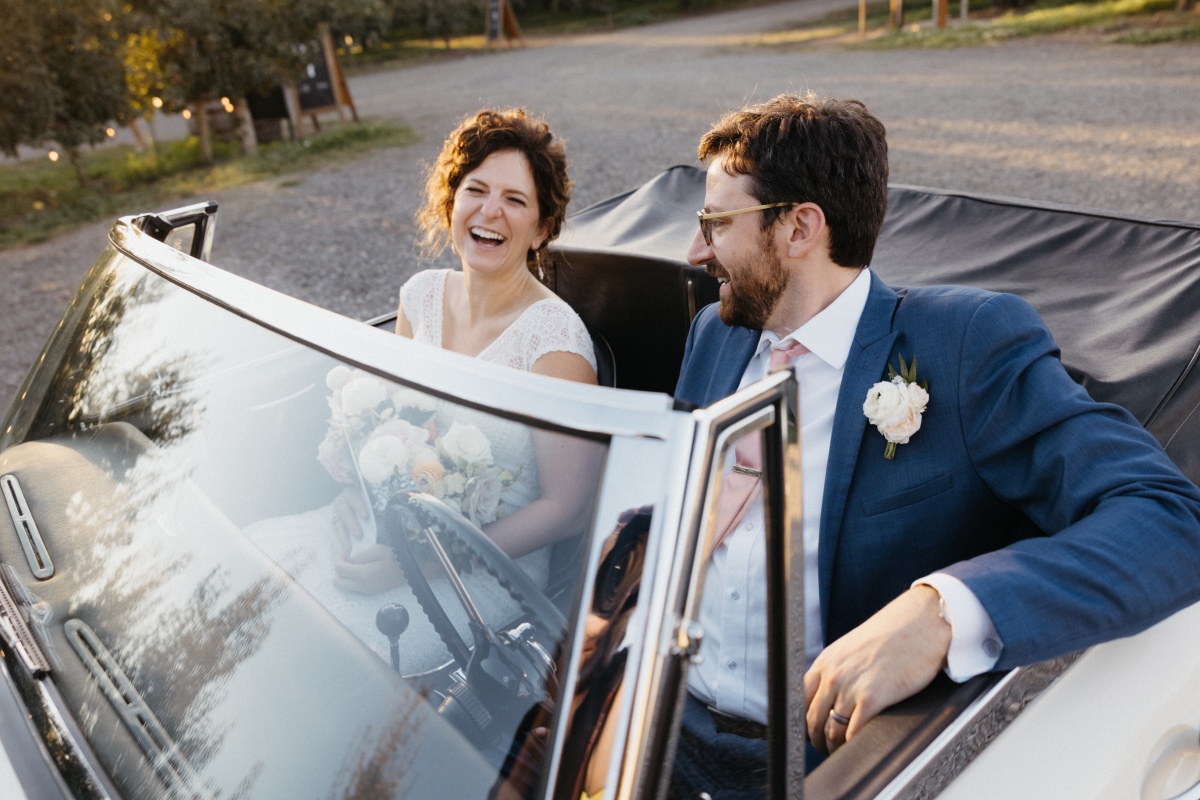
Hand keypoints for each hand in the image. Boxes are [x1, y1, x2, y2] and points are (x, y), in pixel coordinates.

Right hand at [333, 487, 369, 557]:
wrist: (350, 497)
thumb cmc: (365, 498)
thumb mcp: (370, 498)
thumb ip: (375, 504)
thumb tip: (388, 514)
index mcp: (351, 493)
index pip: (354, 498)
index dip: (360, 507)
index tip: (366, 517)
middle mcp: (341, 501)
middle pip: (345, 513)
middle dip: (352, 525)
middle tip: (359, 536)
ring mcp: (336, 512)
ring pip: (338, 523)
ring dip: (344, 536)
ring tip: (349, 547)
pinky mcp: (335, 521)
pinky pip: (336, 531)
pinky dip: (341, 540)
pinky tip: (345, 549)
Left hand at [333, 544, 404, 594]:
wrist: (412, 570)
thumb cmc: (396, 557)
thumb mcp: (378, 549)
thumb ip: (360, 555)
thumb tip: (350, 561)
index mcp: (363, 574)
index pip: (339, 569)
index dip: (339, 557)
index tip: (347, 550)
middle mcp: (362, 586)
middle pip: (337, 582)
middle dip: (338, 569)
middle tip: (347, 559)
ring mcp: (366, 591)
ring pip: (344, 587)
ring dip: (344, 576)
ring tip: (354, 565)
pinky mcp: (371, 593)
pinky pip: (353, 588)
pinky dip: (351, 580)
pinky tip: (361, 570)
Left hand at [803, 585, 951, 754]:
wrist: (920, 622)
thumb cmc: (892, 636)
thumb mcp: (852, 648)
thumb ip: (837, 669)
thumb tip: (829, 696)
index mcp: (825, 661)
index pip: (798, 698)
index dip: (800, 720)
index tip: (806, 733)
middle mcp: (833, 674)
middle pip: (811, 719)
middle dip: (815, 740)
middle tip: (824, 749)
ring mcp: (850, 687)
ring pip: (830, 731)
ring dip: (832, 748)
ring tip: (840, 754)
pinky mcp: (872, 698)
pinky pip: (852, 733)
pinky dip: (851, 747)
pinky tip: (856, 749)